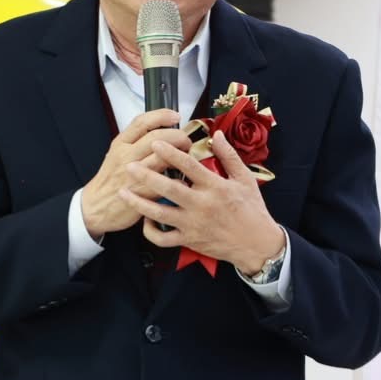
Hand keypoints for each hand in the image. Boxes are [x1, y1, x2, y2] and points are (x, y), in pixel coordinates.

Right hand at [79, 108, 193, 239]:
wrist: (96, 206)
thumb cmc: (109, 181)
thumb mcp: (115, 154)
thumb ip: (134, 141)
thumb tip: (159, 131)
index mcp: (120, 145)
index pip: (142, 122)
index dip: (162, 115)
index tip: (175, 116)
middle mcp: (127, 156)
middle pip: (158, 137)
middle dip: (178, 136)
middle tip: (185, 141)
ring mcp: (135, 174)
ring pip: (164, 157)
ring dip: (181, 156)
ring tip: (185, 157)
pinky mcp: (143, 192)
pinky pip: (167, 180)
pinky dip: (179, 177)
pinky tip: (181, 177)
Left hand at [118, 131, 284, 272]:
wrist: (256, 244)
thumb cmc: (252, 209)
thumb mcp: (245, 179)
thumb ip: (229, 156)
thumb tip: (217, 134)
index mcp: (215, 187)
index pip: (189, 166)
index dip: (170, 152)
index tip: (155, 142)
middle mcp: (201, 205)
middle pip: (169, 188)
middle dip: (147, 176)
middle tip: (129, 165)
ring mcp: (193, 224)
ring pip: (160, 214)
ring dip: (139, 203)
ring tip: (124, 192)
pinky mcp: (189, 240)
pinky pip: (163, 238)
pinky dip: (150, 231)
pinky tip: (144, 219)